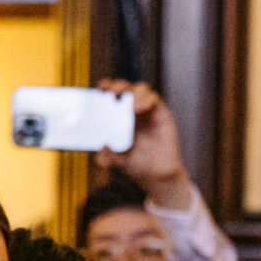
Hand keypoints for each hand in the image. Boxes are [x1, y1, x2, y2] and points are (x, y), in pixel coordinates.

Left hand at [94, 80, 189, 205]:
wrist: (158, 175)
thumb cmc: (137, 165)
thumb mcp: (118, 163)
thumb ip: (108, 157)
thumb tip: (102, 148)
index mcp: (118, 116)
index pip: (111, 95)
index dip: (105, 87)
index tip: (99, 88)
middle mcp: (132, 110)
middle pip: (125, 87)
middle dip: (118, 85)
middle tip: (112, 92)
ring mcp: (147, 110)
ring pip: (140, 89)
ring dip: (134, 93)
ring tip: (131, 107)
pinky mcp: (161, 113)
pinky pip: (154, 99)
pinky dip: (147, 100)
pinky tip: (141, 108)